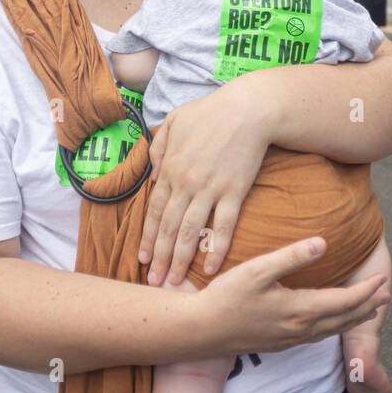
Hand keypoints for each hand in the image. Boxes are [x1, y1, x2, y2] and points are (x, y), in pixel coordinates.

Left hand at [140, 82, 269, 285]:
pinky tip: (211, 269)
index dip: (149, 238)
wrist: (248, 109)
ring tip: (175, 282)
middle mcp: (186, 183)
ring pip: (191, 232)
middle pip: (169, 228)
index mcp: (170, 168)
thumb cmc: (211, 112)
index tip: (143, 259)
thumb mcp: (174, 121)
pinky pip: (223, 226)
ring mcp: (210, 189)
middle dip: (161, 258)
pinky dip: (217, 249)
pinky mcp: (234, 191)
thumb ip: (159, 147)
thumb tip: (153, 174)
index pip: (155, 211)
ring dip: (182, 260)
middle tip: (155, 283)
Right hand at [195, 238, 390, 355]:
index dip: (367, 290)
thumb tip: (324, 242)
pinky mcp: (280, 343)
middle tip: (386, 294)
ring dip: (354, 318)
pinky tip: (329, 321)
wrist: (202, 330)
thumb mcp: (259, 269)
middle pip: (345, 318)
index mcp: (301, 309)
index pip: (346, 301)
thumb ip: (293, 256)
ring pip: (333, 329)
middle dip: (368, 305)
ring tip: (368, 308)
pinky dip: (335, 326)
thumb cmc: (228, 296)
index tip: (383, 278)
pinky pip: (318, 335)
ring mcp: (291, 338)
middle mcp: (301, 328)